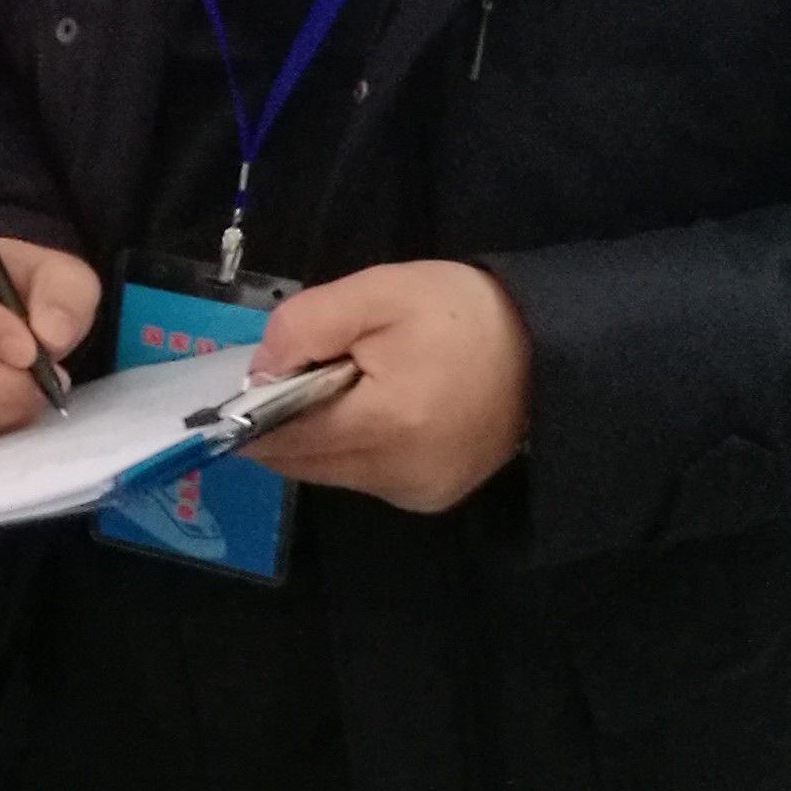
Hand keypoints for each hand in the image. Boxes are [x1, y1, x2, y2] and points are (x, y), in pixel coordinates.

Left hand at [248, 261, 531, 511]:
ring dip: (318, 437)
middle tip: (297, 376)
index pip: (283, 436)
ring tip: (343, 388)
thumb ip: (305, 325)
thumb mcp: (380, 292)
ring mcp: (415, 493)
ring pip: (327, 473)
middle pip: (300, 461)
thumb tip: (258, 371)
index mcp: (386, 424)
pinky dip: (352, 449)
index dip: (252, 411)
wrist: (549, 347)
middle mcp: (398, 475)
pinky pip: (363, 478)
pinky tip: (375, 412)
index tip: (241, 385)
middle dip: (284, 422)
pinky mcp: (430, 499)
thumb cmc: (463, 313)